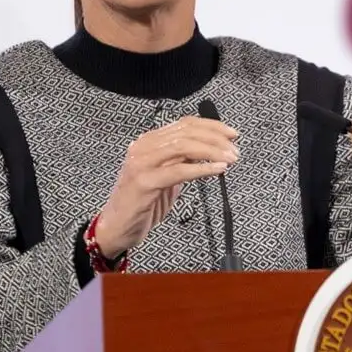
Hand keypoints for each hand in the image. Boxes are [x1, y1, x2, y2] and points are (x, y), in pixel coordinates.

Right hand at [95, 116, 238, 257]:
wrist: (116, 227)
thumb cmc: (142, 202)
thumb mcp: (166, 176)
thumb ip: (183, 160)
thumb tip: (211, 150)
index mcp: (148, 141)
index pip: (185, 124)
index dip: (211, 126)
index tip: (231, 134)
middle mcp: (143, 147)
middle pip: (186, 132)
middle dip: (216, 138)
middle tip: (235, 149)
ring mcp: (141, 163)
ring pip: (184, 146)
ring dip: (212, 151)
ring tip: (230, 159)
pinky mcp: (144, 182)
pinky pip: (179, 171)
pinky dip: (202, 168)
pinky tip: (218, 170)